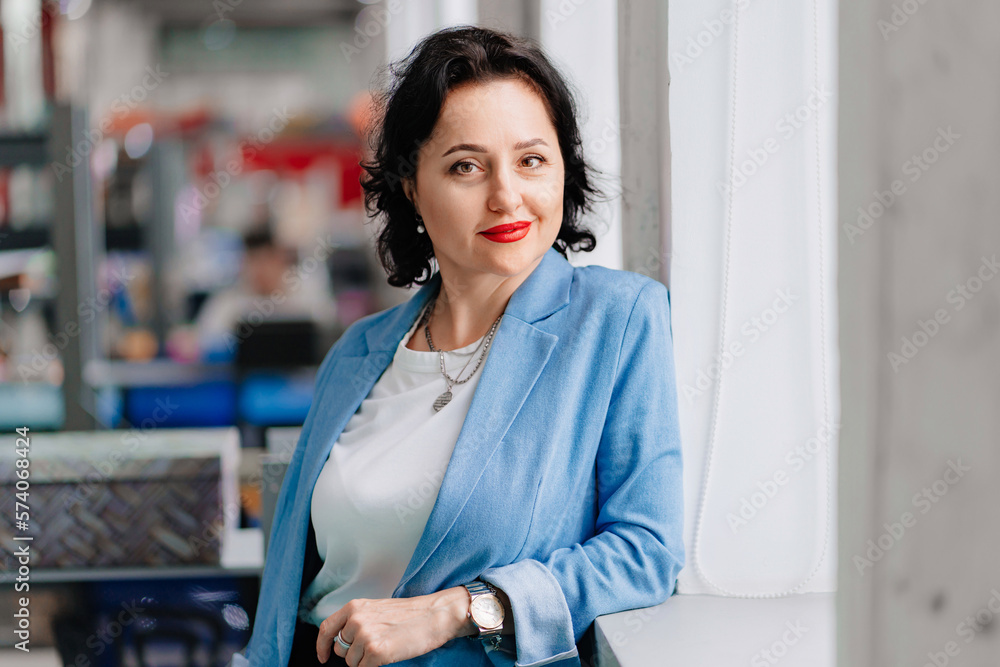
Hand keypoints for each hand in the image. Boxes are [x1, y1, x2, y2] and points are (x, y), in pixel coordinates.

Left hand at [316, 586, 475, 666]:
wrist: (434, 615)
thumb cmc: (409, 614)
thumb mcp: (376, 609)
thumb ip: (356, 620)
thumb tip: (341, 641)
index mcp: (355, 607)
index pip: (326, 628)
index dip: (321, 646)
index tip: (323, 657)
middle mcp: (356, 620)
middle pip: (340, 650)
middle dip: (353, 653)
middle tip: (375, 644)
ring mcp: (365, 636)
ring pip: (352, 662)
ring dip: (366, 660)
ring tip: (386, 646)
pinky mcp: (376, 652)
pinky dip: (375, 666)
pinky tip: (389, 653)